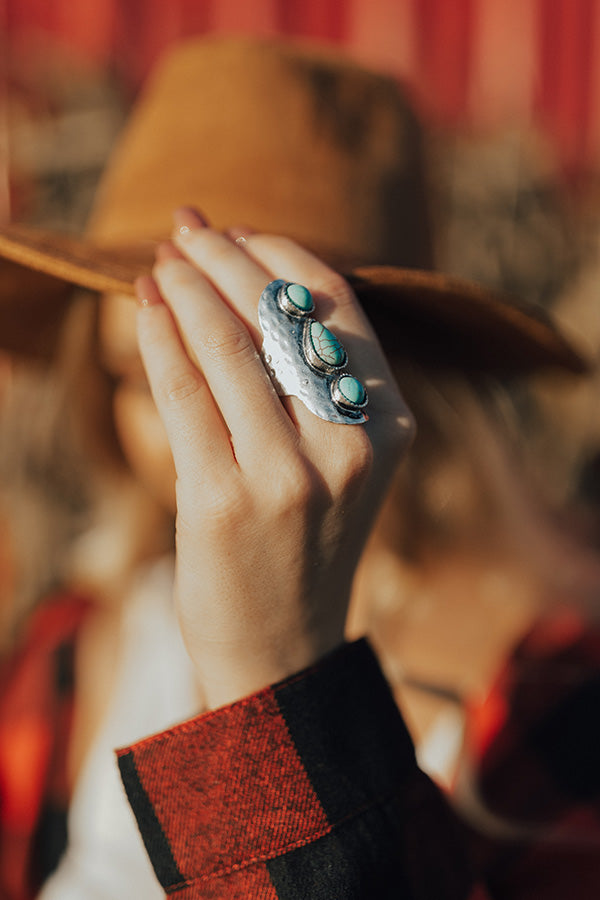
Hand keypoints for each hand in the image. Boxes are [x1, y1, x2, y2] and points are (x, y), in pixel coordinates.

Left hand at [135, 210, 413, 708]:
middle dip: (226, 256)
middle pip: (282, 316)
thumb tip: (255, 291)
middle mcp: (349, 447)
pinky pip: (184, 393)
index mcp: (389, 426)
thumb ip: (319, 388)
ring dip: (188, 286)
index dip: (284, 257)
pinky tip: (145, 304)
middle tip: (188, 226)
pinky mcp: (223, 501)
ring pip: (227, 346)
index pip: (340, 307)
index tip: (242, 232)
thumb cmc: (305, 546)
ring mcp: (288, 477)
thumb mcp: (339, 463)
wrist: (283, 648)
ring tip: (161, 258)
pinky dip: (160, 337)